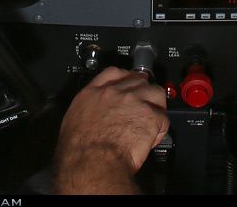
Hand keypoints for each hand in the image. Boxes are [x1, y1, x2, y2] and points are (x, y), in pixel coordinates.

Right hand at [54, 67, 169, 193]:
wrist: (92, 162)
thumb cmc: (79, 150)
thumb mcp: (73, 122)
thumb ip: (88, 111)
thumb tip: (95, 117)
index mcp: (93, 93)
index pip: (113, 73)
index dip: (125, 77)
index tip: (130, 82)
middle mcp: (115, 92)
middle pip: (139, 80)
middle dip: (143, 92)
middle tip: (144, 108)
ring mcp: (134, 101)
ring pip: (156, 94)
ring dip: (156, 107)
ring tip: (152, 122)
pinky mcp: (150, 115)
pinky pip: (163, 118)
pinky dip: (160, 129)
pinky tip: (151, 139)